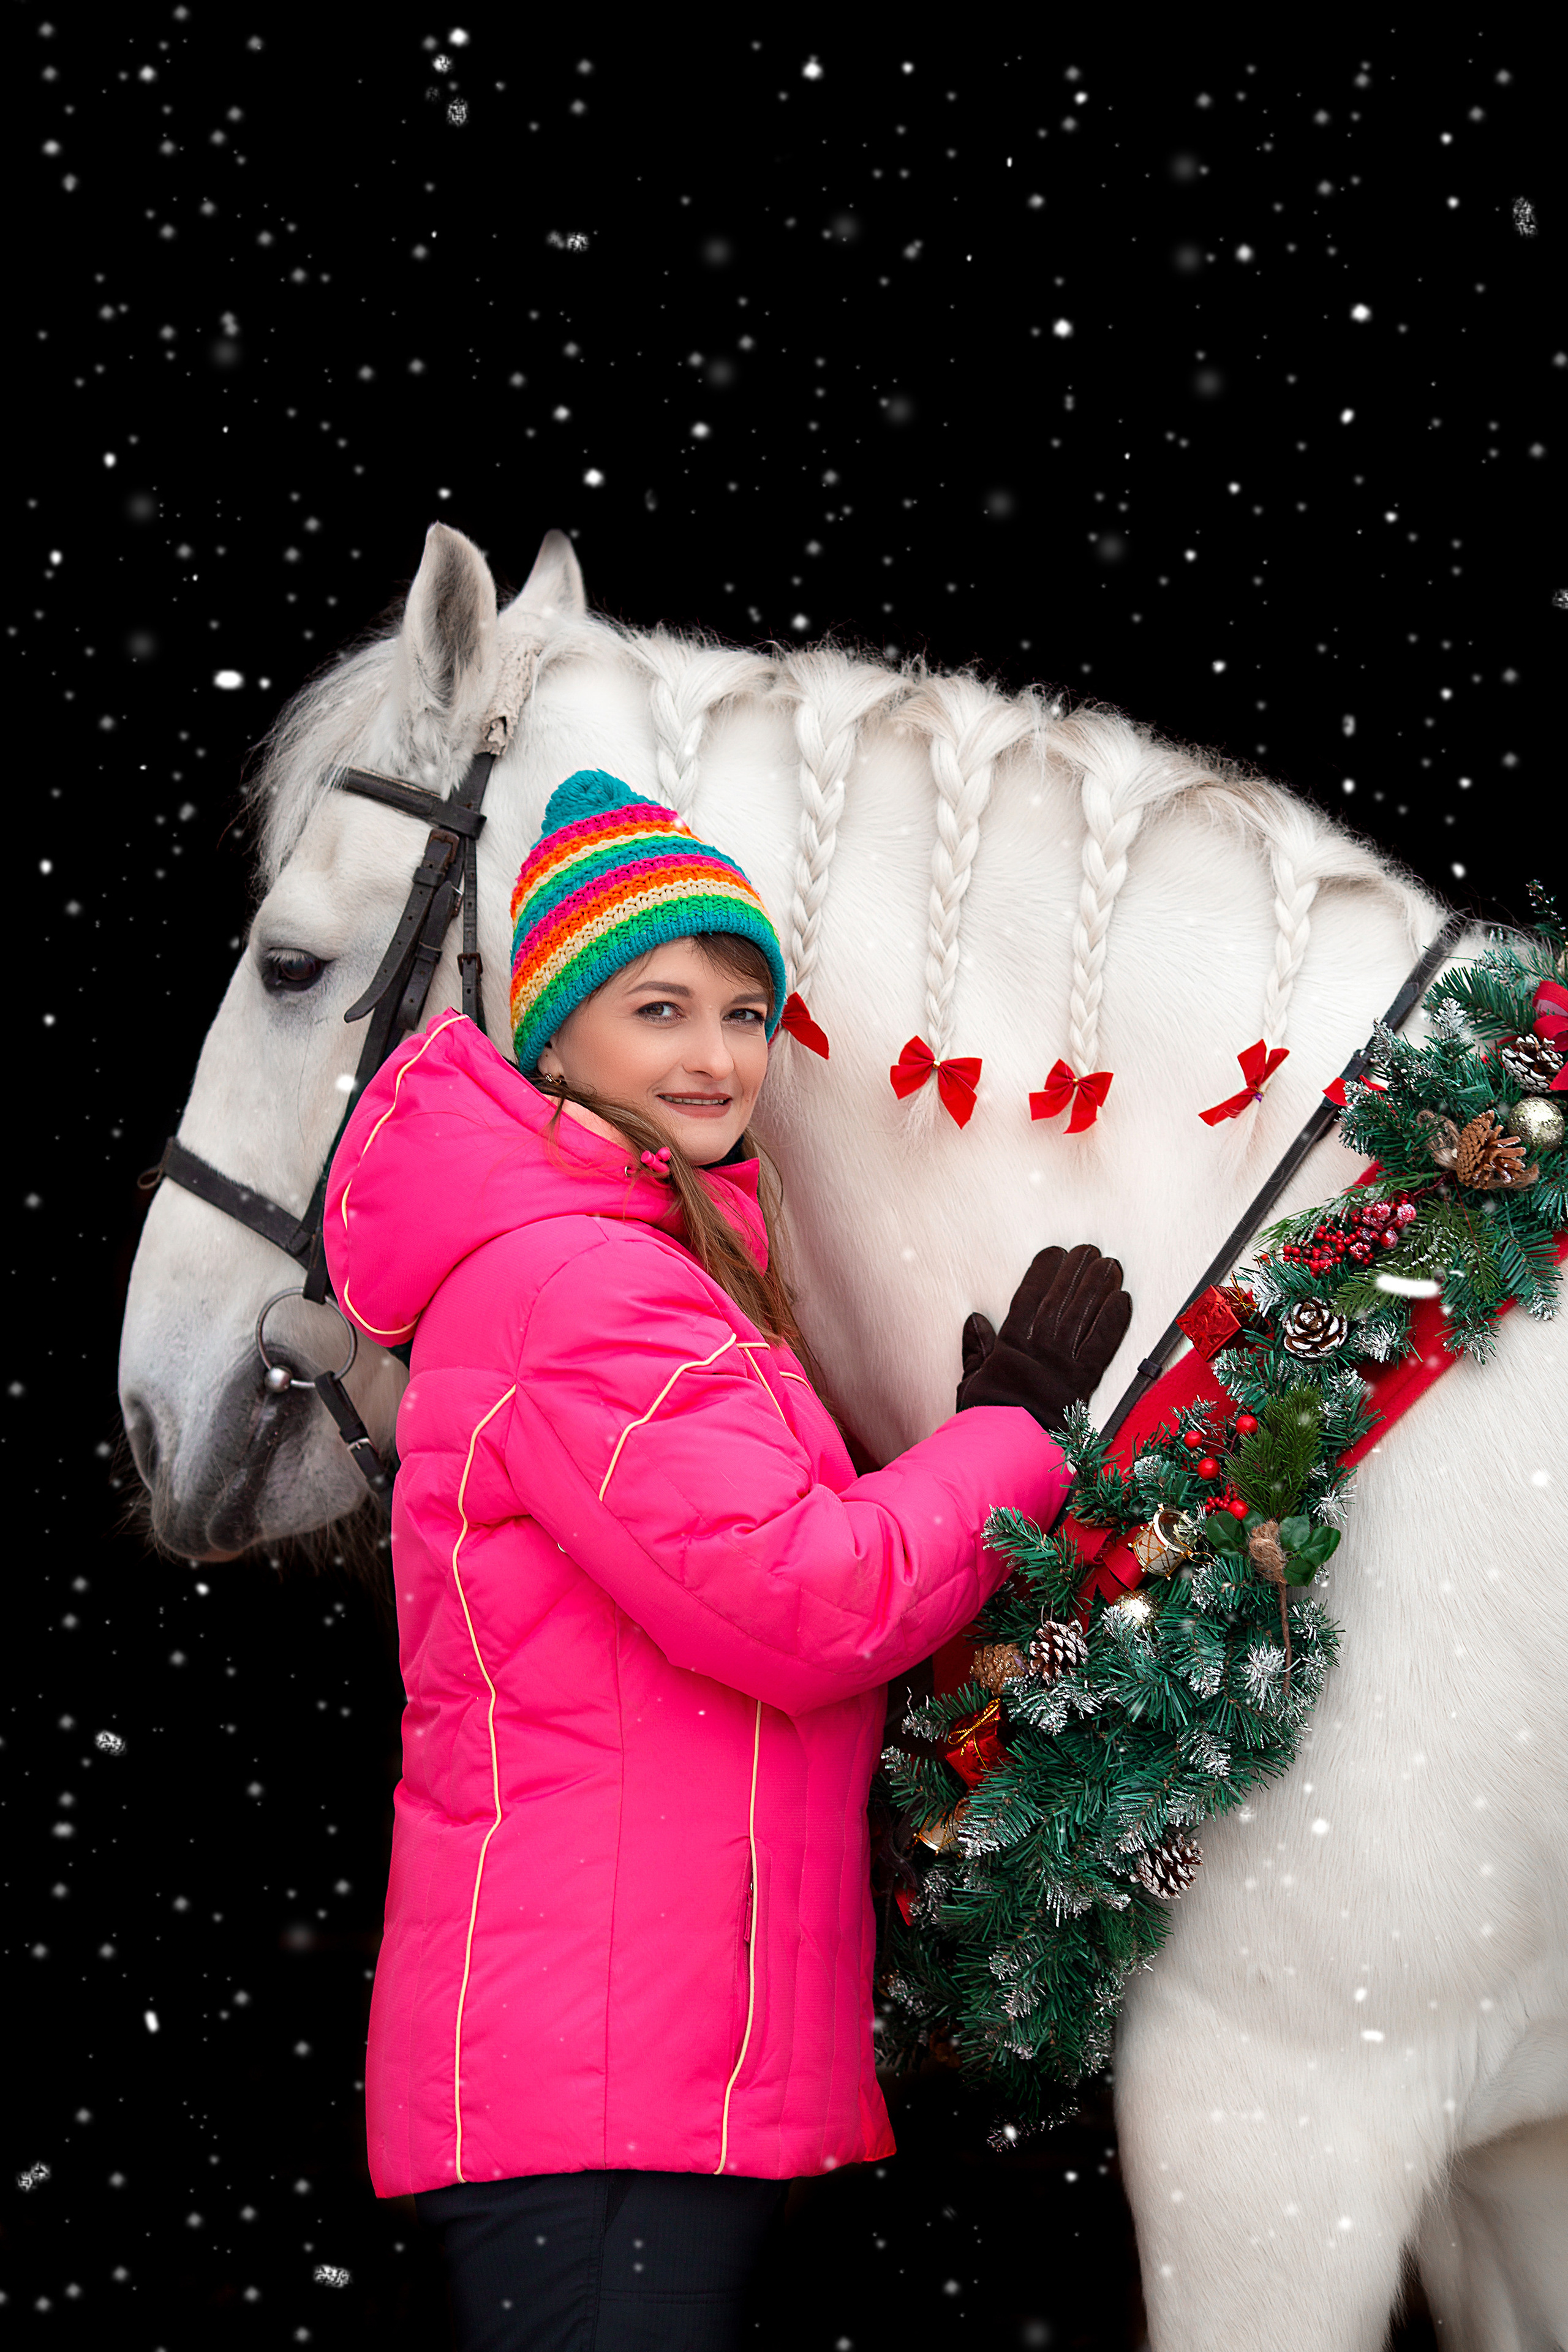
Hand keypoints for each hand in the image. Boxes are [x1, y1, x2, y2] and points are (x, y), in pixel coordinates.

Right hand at [956, 1244, 1131, 1432]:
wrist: (1008, 1449)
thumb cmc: (988, 1420)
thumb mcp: (972, 1382)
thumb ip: (975, 1350)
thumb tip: (975, 1320)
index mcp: (1011, 1345)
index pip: (1029, 1296)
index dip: (1043, 1271)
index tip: (1054, 1253)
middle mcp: (1039, 1348)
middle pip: (1061, 1299)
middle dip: (1076, 1271)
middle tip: (1089, 1250)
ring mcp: (1063, 1363)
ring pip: (1084, 1314)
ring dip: (1098, 1286)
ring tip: (1110, 1265)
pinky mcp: (1085, 1380)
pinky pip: (1103, 1343)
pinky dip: (1113, 1320)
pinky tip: (1122, 1299)